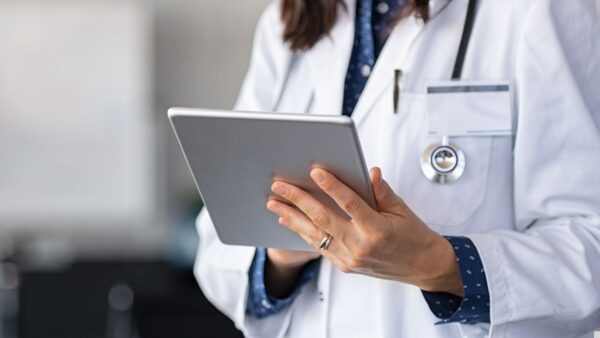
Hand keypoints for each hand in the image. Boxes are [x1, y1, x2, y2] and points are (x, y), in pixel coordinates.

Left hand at [266, 167, 462, 295]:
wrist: (422, 266)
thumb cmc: (413, 235)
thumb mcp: (402, 209)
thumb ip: (381, 191)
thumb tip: (368, 171)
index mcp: (378, 230)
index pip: (350, 203)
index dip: (332, 186)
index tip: (315, 172)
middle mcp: (361, 247)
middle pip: (323, 219)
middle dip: (298, 200)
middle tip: (280, 186)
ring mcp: (350, 259)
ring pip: (315, 235)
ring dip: (292, 217)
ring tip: (274, 203)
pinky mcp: (344, 266)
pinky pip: (319, 246)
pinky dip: (302, 232)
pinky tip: (289, 220)